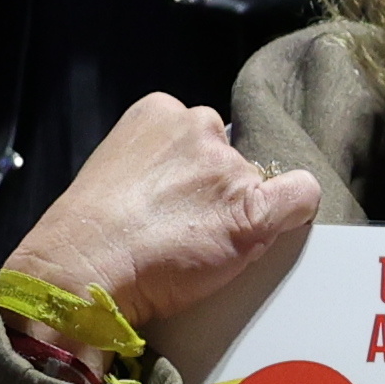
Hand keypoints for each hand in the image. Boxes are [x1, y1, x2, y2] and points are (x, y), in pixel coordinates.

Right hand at [6, 91, 320, 362]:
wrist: (83, 272)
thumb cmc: (87, 235)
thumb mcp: (114, 170)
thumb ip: (152, 162)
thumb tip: (176, 184)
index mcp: (158, 111)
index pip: (199, 135)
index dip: (192, 174)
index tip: (175, 202)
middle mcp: (199, 126)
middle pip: (230, 157)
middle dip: (217, 190)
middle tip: (185, 229)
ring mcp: (228, 167)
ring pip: (257, 184)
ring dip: (239, 211)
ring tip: (200, 248)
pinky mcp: (251, 209)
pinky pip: (301, 196)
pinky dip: (296, 212)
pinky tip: (271, 232)